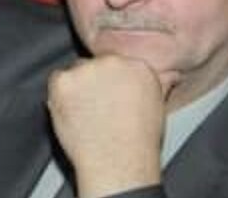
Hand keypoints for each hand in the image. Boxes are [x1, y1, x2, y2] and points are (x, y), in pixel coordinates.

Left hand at [47, 55, 168, 197]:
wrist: (118, 165)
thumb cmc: (138, 143)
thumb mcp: (157, 108)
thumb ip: (160, 84)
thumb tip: (171, 74)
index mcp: (138, 66)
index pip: (117, 62)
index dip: (111, 82)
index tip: (112, 98)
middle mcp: (112, 63)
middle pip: (94, 64)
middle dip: (94, 83)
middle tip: (99, 109)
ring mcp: (85, 71)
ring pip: (75, 72)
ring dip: (77, 88)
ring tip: (89, 115)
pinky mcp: (63, 81)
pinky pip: (57, 81)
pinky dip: (60, 96)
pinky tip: (75, 114)